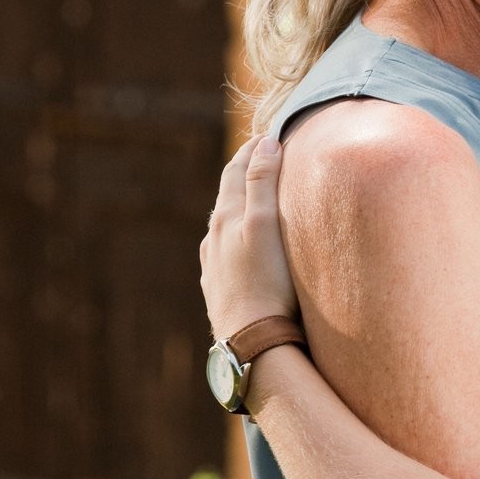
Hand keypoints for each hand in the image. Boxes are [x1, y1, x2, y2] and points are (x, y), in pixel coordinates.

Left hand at [199, 136, 297, 337]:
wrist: (251, 342)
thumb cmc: (266, 283)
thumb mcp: (266, 225)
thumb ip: (262, 182)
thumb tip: (264, 143)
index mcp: (226, 218)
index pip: (236, 171)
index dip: (251, 150)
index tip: (267, 135)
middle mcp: (213, 239)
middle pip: (226, 197)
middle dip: (242, 175)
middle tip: (260, 159)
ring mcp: (213, 267)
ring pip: (222, 228)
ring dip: (237, 208)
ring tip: (252, 203)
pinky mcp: (218, 291)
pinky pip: (223, 255)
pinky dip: (235, 240)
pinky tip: (241, 251)